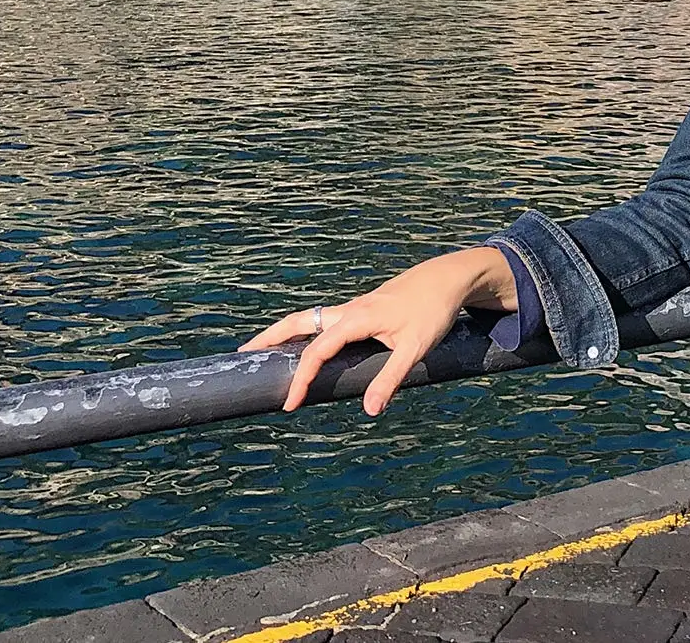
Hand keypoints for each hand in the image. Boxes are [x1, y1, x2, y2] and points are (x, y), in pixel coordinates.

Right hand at [239, 246, 516, 416]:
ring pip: (309, 318)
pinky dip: (303, 330)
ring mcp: (354, 308)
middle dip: (268, 338)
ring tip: (260, 351)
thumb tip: (370, 411)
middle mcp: (349, 310)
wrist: (449, 278)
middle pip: (298, 322)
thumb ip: (390, 379)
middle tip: (240, 356)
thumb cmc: (433, 311)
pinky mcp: (362, 309)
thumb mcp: (416, 348)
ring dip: (283, 333)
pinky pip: (323, 320)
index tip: (288, 404)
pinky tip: (303, 344)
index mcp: (356, 319)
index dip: (300, 379)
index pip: (317, 351)